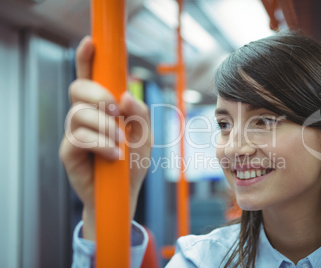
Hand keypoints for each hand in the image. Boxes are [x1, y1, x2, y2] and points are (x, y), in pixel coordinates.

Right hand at [59, 36, 152, 239]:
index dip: (87, 59)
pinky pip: (78, 138)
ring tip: (120, 142)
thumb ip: (140, 113)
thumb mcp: (146, 134)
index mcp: (102, 107)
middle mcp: (85, 115)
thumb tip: (125, 95)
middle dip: (98, 95)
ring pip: (78, 113)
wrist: (126, 192)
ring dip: (104, 126)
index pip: (90, 77)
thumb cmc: (134, 161)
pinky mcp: (69, 151)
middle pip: (78, 88)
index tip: (91, 42)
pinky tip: (114, 155)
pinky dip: (100, 144)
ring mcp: (74, 132)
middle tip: (116, 110)